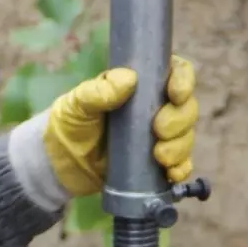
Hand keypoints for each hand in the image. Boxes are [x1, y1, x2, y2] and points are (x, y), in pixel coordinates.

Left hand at [42, 57, 199, 194]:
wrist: (61, 164)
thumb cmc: (70, 124)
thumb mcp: (77, 104)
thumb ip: (98, 92)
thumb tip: (129, 79)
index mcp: (141, 86)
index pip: (175, 73)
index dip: (184, 81)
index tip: (176, 95)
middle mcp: (155, 108)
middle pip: (186, 108)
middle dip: (179, 120)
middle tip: (158, 130)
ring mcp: (158, 137)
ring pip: (186, 136)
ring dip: (180, 146)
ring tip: (158, 156)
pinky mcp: (156, 163)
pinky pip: (180, 164)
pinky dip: (181, 168)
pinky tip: (172, 174)